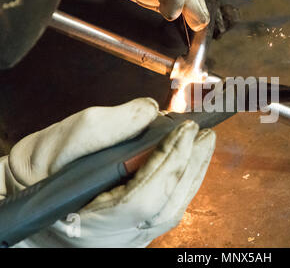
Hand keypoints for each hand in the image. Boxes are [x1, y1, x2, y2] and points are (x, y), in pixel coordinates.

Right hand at [0, 98, 215, 246]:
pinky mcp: (135, 230)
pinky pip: (167, 209)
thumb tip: (152, 112)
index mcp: (92, 221)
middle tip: (204, 134)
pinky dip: (182, 183)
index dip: (170, 162)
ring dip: (192, 174)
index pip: (144, 197)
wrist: (26, 195)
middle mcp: (115, 237)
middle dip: (189, 165)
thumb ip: (110, 124)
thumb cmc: (39, 171)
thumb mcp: (63, 140)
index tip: (186, 130)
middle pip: (166, 206)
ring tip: (203, 144)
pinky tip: (190, 162)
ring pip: (171, 210)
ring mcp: (128, 237)